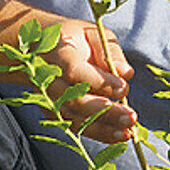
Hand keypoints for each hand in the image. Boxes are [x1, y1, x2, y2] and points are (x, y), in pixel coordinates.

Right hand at [47, 19, 136, 142]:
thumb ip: (110, 52)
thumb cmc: (73, 38)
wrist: (38, 47)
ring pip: (72, 119)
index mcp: (57, 53)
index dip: (99, 82)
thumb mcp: (93, 33)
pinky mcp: (51, 111)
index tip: (123, 89)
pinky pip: (73, 126)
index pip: (75, 71)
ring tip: (127, 132)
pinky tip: (117, 135)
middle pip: (74, 100)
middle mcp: (47, 79)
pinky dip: (96, 133)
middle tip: (131, 117)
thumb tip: (126, 74)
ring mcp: (46, 98)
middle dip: (104, 111)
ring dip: (101, 129)